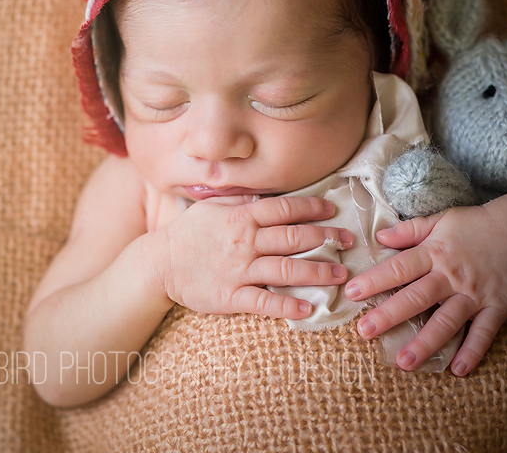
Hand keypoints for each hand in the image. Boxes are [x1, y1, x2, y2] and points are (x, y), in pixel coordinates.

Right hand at [152, 196, 352, 319]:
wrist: (159, 263)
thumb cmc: (187, 233)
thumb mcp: (212, 207)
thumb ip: (240, 203)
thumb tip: (266, 196)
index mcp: (241, 218)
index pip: (284, 209)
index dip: (311, 208)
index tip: (332, 209)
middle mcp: (245, 242)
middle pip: (293, 239)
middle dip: (326, 239)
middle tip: (348, 240)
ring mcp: (239, 270)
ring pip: (286, 270)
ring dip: (317, 272)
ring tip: (340, 275)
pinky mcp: (231, 296)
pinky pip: (264, 302)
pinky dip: (287, 306)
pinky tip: (308, 309)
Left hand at [343, 194, 506, 374]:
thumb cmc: (476, 223)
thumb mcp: (440, 220)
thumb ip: (409, 230)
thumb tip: (379, 236)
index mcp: (435, 252)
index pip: (399, 268)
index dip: (374, 280)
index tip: (350, 293)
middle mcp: (452, 275)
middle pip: (416, 298)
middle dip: (389, 316)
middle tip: (364, 333)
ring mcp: (475, 293)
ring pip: (447, 322)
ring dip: (425, 343)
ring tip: (404, 363)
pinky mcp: (498, 306)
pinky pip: (485, 332)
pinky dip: (473, 351)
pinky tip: (458, 370)